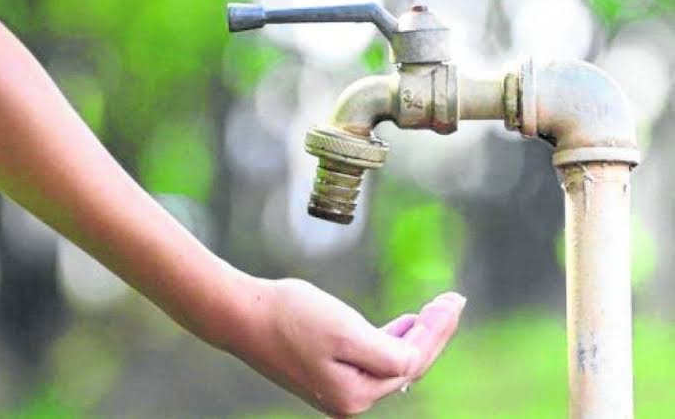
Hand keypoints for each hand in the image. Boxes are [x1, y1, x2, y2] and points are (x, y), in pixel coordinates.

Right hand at [229, 278, 465, 417]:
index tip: (455, 300)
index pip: (413, 361)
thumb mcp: (345, 331)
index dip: (438, 330)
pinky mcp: (328, 372)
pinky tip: (403, 324)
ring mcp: (338, 388)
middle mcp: (350, 399)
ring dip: (415, 335)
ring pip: (391, 362)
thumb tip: (414, 360)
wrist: (243, 315)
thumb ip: (386, 352)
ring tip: (435, 311)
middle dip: (434, 333)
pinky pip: (372, 359)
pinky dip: (391, 339)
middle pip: (406, 365)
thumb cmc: (291, 317)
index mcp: (356, 394)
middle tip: (454, 301)